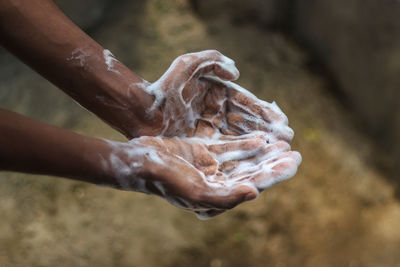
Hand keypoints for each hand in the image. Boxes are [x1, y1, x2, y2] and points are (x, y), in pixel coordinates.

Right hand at [101, 131, 300, 218]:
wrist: (140, 162)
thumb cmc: (165, 181)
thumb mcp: (195, 192)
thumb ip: (226, 197)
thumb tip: (255, 194)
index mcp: (217, 198)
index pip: (253, 185)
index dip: (274, 174)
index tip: (293, 162)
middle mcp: (217, 183)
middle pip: (252, 173)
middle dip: (273, 164)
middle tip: (295, 153)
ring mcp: (211, 167)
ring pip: (244, 160)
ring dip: (263, 153)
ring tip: (282, 144)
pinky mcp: (203, 152)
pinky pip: (229, 148)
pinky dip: (245, 144)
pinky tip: (261, 139)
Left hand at [132, 50, 292, 142]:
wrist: (141, 111)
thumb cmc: (164, 88)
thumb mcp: (187, 64)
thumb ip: (212, 60)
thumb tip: (236, 72)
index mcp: (218, 94)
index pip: (247, 104)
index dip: (265, 114)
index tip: (282, 123)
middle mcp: (217, 114)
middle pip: (248, 124)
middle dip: (268, 132)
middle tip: (287, 141)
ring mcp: (211, 131)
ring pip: (240, 139)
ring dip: (260, 146)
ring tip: (279, 152)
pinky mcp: (203, 146)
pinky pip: (227, 151)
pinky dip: (242, 155)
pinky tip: (255, 162)